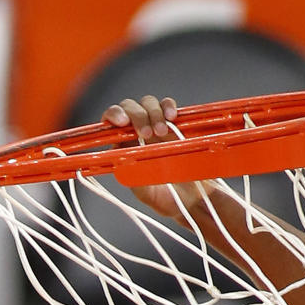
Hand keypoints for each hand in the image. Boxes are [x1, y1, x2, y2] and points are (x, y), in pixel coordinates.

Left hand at [102, 96, 213, 219]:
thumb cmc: (167, 199)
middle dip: (136, 115)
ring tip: (162, 131)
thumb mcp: (147, 194)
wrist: (194, 201)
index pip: (110, 124)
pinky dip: (168, 106)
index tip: (122, 122)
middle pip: (129, 107)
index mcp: (125, 148)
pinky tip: (172, 117)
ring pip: (148, 103)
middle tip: (147, 133)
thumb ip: (134, 177)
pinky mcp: (175, 124)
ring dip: (153, 112)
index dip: (113, 116)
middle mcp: (137, 134)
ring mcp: (156, 126)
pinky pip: (168, 106)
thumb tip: (122, 160)